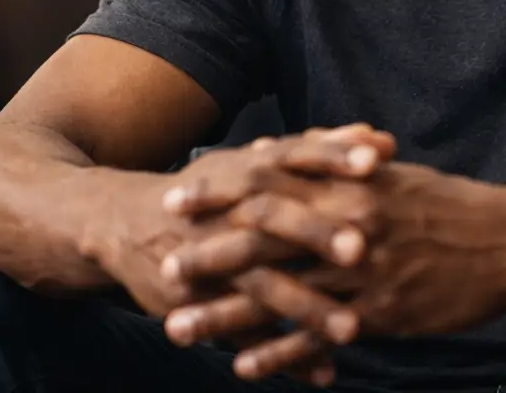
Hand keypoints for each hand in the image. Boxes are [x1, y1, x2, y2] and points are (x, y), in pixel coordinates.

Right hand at [91, 126, 395, 383]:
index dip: (333, 156)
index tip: (377, 159)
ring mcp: (210, 261)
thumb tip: (380, 137)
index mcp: (249, 171)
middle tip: (363, 249)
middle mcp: (229, 212)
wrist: (124, 223)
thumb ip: (321, 151)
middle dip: (316, 234)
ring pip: (260, 287)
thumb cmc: (213, 189)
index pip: (295, 155)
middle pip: (275, 220)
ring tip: (351, 332)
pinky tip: (324, 374)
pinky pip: (243, 334)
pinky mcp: (198, 303)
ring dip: (304, 308)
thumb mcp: (254, 161)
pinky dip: (282, 357)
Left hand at [163, 162, 505, 380]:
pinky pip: (318, 336)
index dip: (218, 194)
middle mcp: (347, 224)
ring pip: (280, 295)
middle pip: (262, 240)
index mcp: (346, 184)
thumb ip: (333, 167)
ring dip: (225, 314)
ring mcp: (361, 272)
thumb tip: (279, 154)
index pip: (268, 185)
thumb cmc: (447, 204)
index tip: (173, 200)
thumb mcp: (389, 174)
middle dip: (208, 254)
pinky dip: (279, 353)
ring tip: (178, 327)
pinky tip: (242, 367)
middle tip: (161, 266)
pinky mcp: (380, 314)